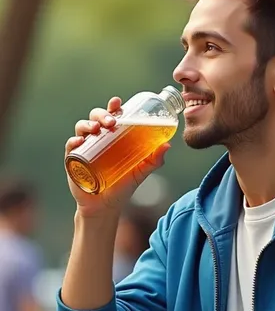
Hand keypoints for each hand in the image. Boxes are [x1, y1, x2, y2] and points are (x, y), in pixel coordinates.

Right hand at [65, 96, 169, 217]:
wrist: (105, 208)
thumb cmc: (122, 187)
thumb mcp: (140, 173)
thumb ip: (153, 160)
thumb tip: (168, 145)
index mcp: (112, 137)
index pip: (111, 116)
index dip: (113, 106)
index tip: (117, 102)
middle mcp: (97, 139)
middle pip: (95, 118)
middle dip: (101, 114)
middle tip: (111, 121)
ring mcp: (84, 148)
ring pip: (81, 127)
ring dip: (87, 124)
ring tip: (97, 129)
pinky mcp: (73, 160)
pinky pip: (70, 146)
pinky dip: (73, 141)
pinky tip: (79, 142)